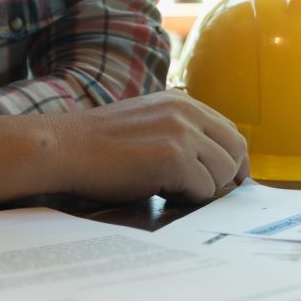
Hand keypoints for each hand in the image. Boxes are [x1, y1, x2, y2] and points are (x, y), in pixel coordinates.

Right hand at [50, 90, 248, 201]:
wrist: (64, 150)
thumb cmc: (101, 146)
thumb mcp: (148, 123)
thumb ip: (181, 132)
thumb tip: (216, 160)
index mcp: (182, 102)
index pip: (230, 131)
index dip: (234, 158)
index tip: (232, 178)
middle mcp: (187, 112)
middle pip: (236, 150)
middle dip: (227, 176)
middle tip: (207, 191)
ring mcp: (183, 133)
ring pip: (224, 172)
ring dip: (204, 188)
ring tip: (171, 187)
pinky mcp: (175, 158)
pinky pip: (204, 190)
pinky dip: (188, 198)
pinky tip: (162, 191)